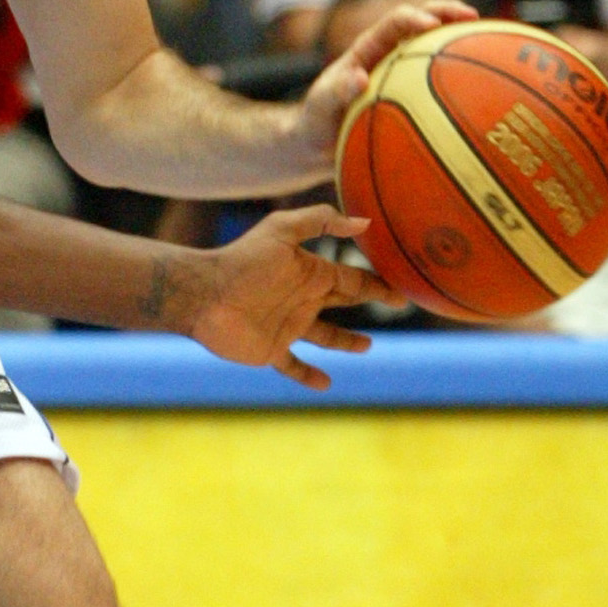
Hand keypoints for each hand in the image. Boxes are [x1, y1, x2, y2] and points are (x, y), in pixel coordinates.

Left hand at [180, 206, 401, 389]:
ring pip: (325, 336)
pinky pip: (293, 366)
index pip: (354, 278)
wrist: (202, 293)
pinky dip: (308, 376)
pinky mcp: (270, 350)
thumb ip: (320, 221)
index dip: (379, 283)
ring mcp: (287, 326)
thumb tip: (363, 222)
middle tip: (402, 304)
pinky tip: (325, 384)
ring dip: (346, 341)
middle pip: (345, 302)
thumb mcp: (281, 230)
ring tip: (367, 346)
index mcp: (311, 273)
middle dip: (371, 302)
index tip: (405, 287)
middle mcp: (303, 299)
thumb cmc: (241, 260)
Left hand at [289, 0, 479, 173]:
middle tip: (473, 16)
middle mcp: (388, 56)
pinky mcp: (410, 96)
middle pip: (422, 23)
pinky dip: (460, 81)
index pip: (394, 23)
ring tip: (492, 43)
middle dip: (447, 13)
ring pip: (435, 50)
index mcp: (366, 51)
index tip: (432, 25)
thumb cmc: (314, 124)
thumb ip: (334, 94)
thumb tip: (359, 79)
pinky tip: (484, 93)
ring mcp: (401, 75)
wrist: (316, 146)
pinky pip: (438, 84)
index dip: (413, 18)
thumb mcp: (318, 110)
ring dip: (461, 42)